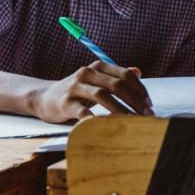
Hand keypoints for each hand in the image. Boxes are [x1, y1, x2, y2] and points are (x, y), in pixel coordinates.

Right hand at [31, 61, 152, 122]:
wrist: (44, 98)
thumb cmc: (77, 91)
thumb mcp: (96, 80)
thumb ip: (116, 76)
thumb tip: (138, 71)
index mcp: (98, 66)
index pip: (125, 75)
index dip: (140, 89)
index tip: (149, 104)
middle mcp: (87, 73)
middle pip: (116, 84)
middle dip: (134, 100)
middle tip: (146, 115)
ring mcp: (75, 87)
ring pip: (102, 95)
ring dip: (121, 109)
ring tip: (132, 121)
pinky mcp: (65, 103)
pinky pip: (83, 112)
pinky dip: (96, 119)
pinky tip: (106, 127)